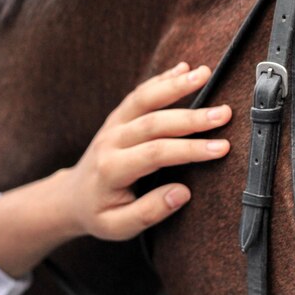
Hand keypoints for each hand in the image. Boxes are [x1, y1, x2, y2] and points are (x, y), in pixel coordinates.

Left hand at [61, 63, 231, 239]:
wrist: (71, 197)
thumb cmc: (100, 213)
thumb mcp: (119, 226)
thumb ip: (150, 211)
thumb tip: (182, 193)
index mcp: (112, 169)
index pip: (156, 154)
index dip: (190, 149)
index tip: (222, 148)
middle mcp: (111, 141)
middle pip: (154, 123)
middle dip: (192, 117)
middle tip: (224, 113)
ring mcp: (113, 125)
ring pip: (144, 99)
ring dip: (176, 84)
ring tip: (205, 73)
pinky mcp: (118, 116)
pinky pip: (140, 93)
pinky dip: (162, 79)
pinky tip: (184, 68)